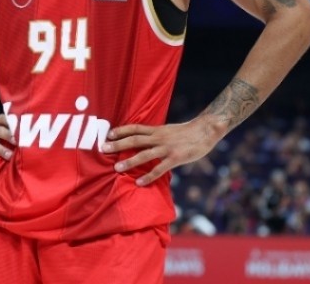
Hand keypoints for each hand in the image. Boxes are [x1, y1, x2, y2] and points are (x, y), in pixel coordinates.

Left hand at [102, 119, 218, 185]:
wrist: (206, 130)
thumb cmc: (187, 132)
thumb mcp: (169, 130)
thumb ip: (157, 135)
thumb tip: (145, 140)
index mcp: (157, 130)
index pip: (135, 128)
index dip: (121, 130)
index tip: (108, 134)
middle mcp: (159, 137)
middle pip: (135, 140)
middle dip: (118, 144)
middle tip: (104, 149)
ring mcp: (167, 148)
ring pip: (144, 154)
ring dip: (129, 161)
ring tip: (116, 168)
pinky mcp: (175, 158)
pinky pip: (159, 168)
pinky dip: (148, 176)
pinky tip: (139, 182)